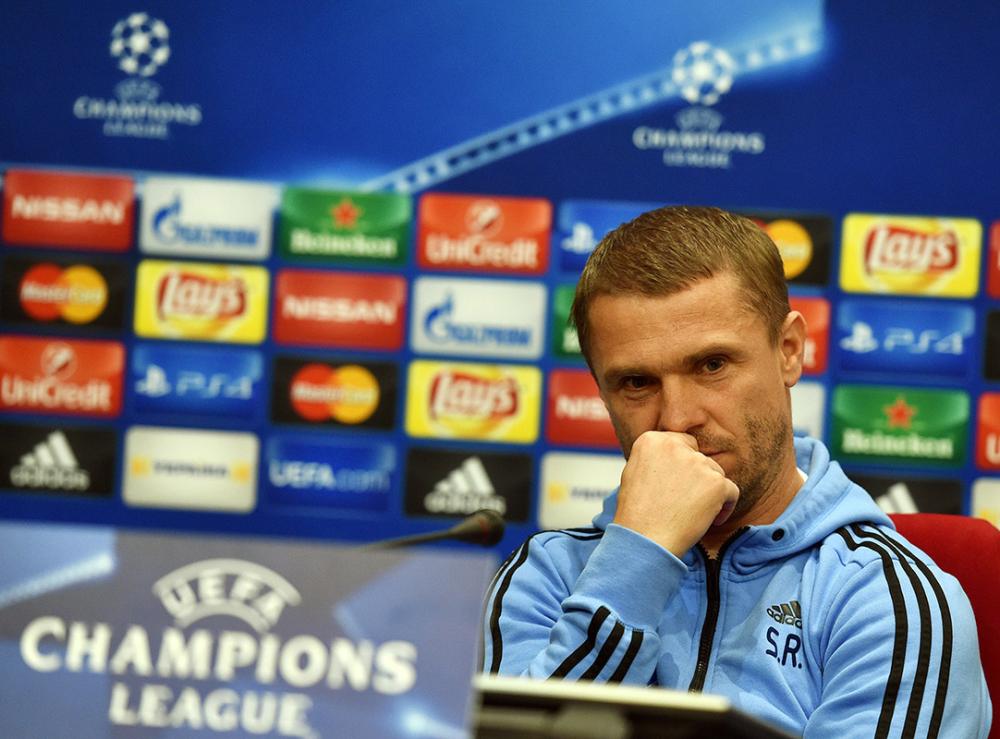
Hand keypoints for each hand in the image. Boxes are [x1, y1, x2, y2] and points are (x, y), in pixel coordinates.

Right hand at [613, 430, 739, 557]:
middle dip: (696, 476)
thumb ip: (655, 458)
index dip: (681, 466)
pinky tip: (711, 520)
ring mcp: (697, 463)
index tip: (676, 485)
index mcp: (652, 440)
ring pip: (716, 473)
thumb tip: (675, 457)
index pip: (681, 443)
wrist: (645, 540)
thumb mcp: (633, 474)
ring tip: (692, 513)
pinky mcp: (716, 483)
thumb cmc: (637, 514)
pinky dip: (725, 507)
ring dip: (709, 491)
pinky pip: (731, 491)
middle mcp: (675, 446)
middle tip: (684, 501)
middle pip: (699, 457)